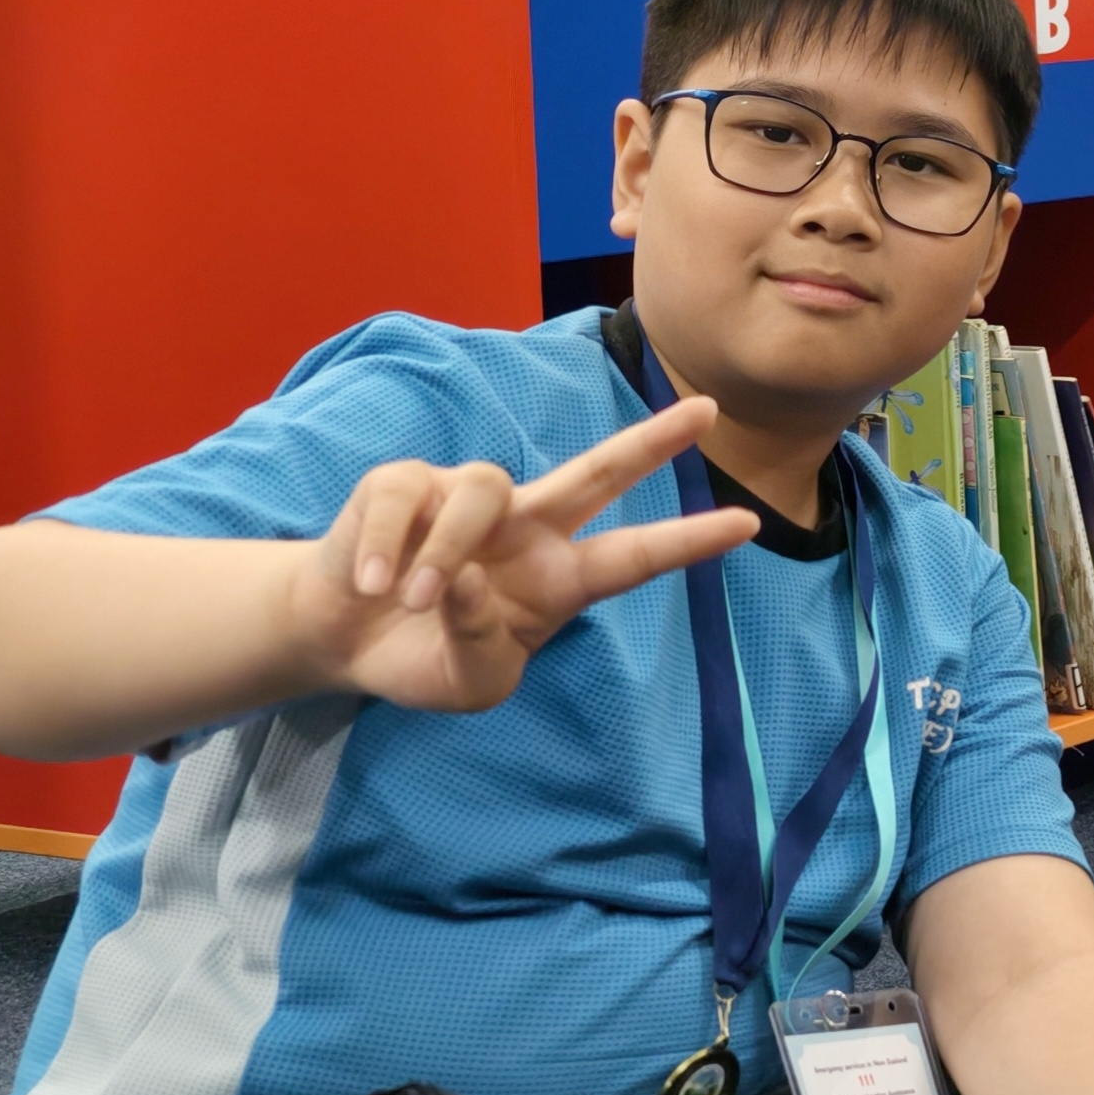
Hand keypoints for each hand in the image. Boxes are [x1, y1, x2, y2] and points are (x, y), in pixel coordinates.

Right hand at [290, 398, 760, 712]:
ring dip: (445, 552)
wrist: (343, 640)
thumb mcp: (466, 682)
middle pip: (598, 471)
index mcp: (557, 579)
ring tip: (414, 602)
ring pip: (483, 491)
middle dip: (653, 441)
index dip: (688, 542)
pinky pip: (407, 497)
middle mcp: (526, 526)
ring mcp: (467, 497)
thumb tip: (466, 582)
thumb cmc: (422, 658)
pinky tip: (371, 582)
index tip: (750, 524)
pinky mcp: (404, 485)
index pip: (633, 557)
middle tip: (709, 412)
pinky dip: (389, 546)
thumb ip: (479, 644)